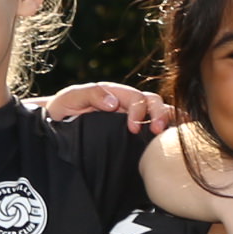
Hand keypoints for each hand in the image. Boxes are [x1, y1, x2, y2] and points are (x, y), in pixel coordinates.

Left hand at [43, 82, 175, 134]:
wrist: (55, 125)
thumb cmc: (63, 109)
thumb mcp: (70, 97)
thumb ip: (90, 94)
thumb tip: (113, 103)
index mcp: (116, 94)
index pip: (136, 98)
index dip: (138, 111)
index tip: (132, 128)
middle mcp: (128, 104)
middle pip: (154, 102)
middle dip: (160, 114)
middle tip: (157, 131)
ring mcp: (134, 118)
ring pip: (161, 112)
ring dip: (170, 121)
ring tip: (170, 136)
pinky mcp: (134, 134)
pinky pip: (157, 129)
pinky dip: (171, 130)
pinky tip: (177, 140)